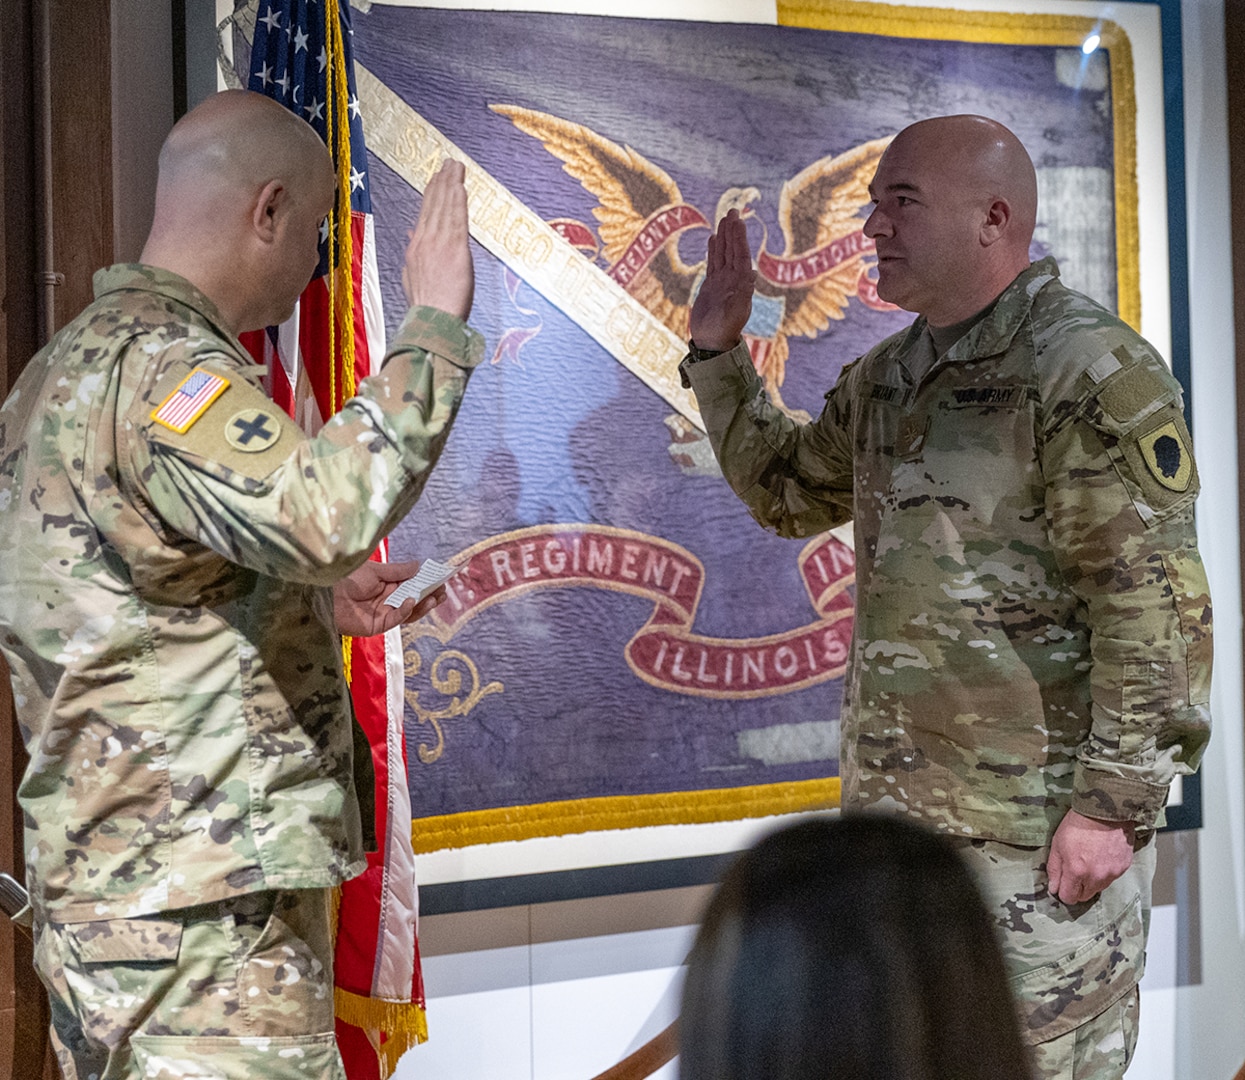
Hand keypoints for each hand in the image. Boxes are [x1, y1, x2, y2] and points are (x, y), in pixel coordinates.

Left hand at [333, 559, 444, 637]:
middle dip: (430, 595)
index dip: (427, 582)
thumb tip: (419, 565)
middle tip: (443, 591)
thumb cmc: (346, 578)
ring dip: (423, 605)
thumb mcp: (375, 570)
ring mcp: (383, 613)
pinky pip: (396, 619)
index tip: (442, 578)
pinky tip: (412, 601)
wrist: (325, 594)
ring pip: (409, 612)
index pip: (412, 584)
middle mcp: (387, 599)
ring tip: (435, 597)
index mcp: (388, 585)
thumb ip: (398, 571)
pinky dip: (406, 611)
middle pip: (414, 599)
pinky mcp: (377, 625)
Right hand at [401, 159, 473, 320]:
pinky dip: (457, 200)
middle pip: (434, 206)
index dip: (431, 196)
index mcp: (416, 250)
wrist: (432, 321)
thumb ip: (412, 255)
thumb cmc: (427, 307)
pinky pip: (456, 219)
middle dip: (441, 183)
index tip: (436, 180)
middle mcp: (424, 242)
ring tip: (454, 166)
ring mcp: (439, 243)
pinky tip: (459, 186)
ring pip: (444, 207)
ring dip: (450, 184)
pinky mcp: (455, 249)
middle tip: (447, 163)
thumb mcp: (412, 278)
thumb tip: (410, 235)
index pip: (425, 216)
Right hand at [688, 209, 755, 351]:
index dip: (739, 237)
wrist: (712, 343)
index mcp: (740, 283)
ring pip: (723, 254)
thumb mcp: (735, 312)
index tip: (738, 220)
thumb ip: (743, 294)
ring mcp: (722, 282)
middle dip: (733, 231)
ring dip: (724, 236)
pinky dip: (714, 250)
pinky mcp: (711, 287)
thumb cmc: (725, 330)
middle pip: (733, 250)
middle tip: (733, 210)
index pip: (740, 254)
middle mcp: (732, 279)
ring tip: (724, 218)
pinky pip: (713, 263)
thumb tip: (751, 273)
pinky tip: (714, 238)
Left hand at [1046, 810, 1135, 904]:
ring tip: (1089, 860)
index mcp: (1077, 872)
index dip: (1063, 892)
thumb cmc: (1078, 825)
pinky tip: (1101, 856)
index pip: (1069, 897)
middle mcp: (1096, 877)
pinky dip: (1106, 871)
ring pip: (1099, 888)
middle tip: (1075, 872)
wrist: (1104, 812)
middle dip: (1077, 888)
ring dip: (1092, 880)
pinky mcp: (1124, 867)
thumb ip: (1055, 869)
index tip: (1062, 884)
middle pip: (1085, 896)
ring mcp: (1112, 873)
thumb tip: (1053, 888)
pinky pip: (1112, 877)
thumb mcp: (1057, 844)